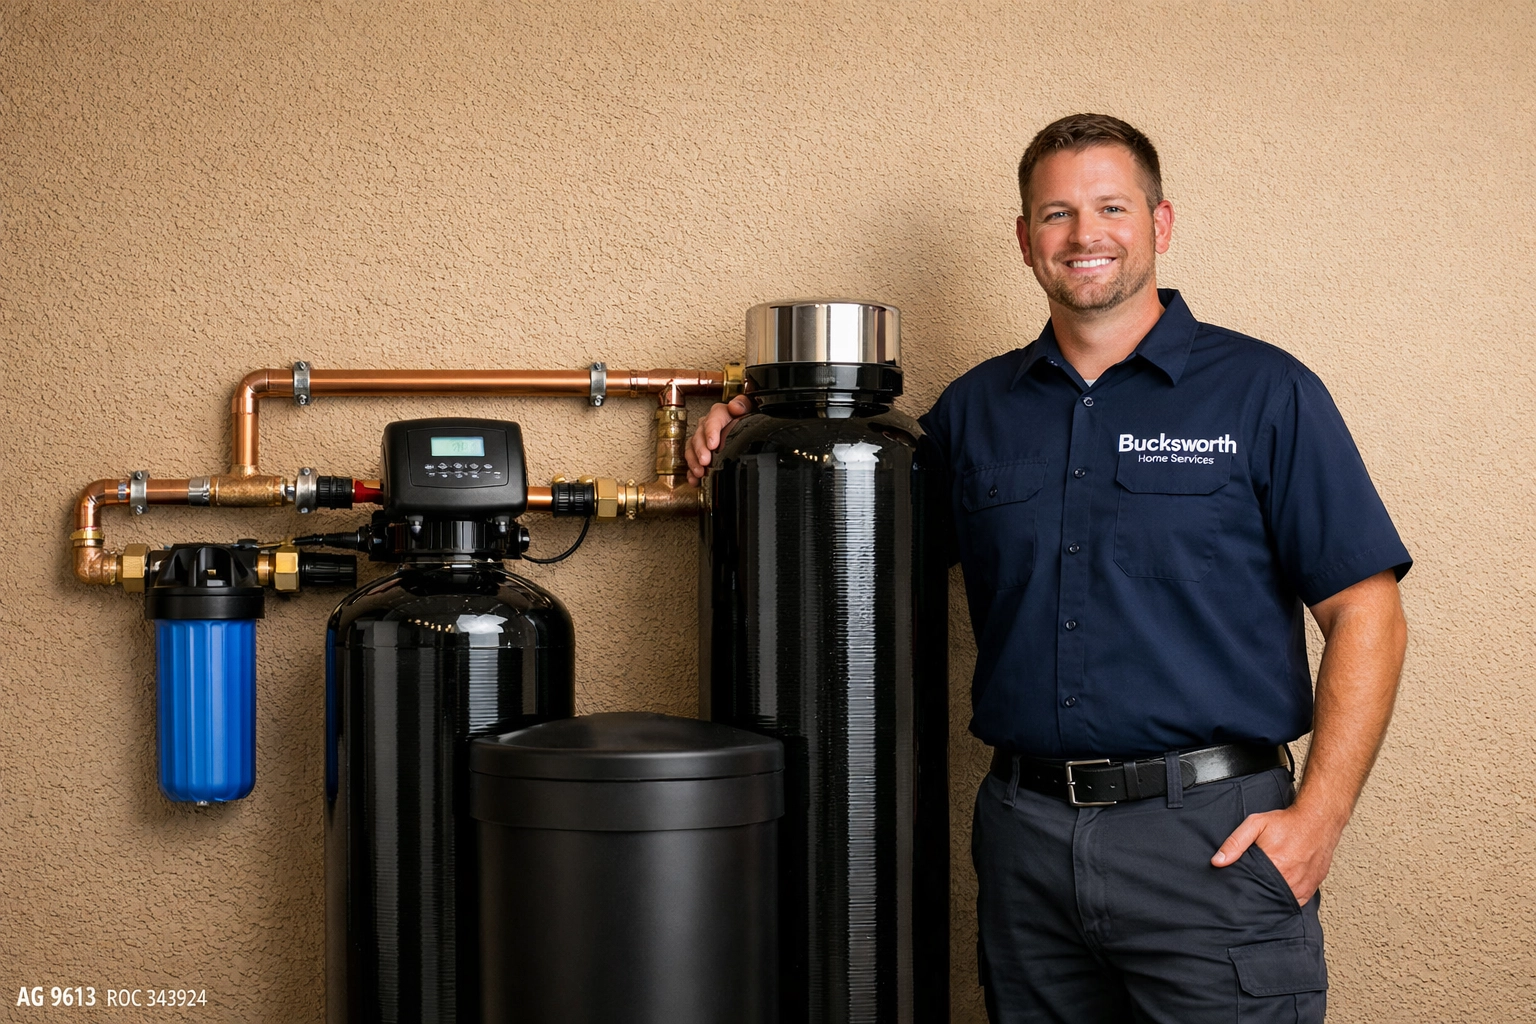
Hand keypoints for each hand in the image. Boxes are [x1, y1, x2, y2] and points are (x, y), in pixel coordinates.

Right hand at [685, 394, 753, 484]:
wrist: (744, 432)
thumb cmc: (744, 420)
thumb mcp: (747, 410)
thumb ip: (743, 404)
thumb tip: (735, 406)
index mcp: (719, 414)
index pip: (713, 419)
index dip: (711, 432)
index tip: (713, 444)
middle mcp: (707, 426)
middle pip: (699, 436)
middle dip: (700, 450)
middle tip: (705, 461)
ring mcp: (701, 439)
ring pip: (692, 448)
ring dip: (694, 461)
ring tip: (699, 472)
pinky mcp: (698, 452)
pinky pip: (691, 461)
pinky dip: (691, 471)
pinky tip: (694, 479)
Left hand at [1211, 804, 1344, 904]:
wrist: (1318, 820)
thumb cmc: (1287, 822)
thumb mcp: (1256, 824)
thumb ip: (1235, 843)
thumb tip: (1217, 861)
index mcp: (1275, 866)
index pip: (1252, 889)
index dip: (1243, 891)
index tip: (1237, 890)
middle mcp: (1290, 880)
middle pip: (1266, 897)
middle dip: (1256, 895)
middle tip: (1249, 889)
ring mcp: (1303, 886)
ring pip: (1281, 902)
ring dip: (1272, 898)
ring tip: (1263, 890)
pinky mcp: (1312, 887)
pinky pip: (1297, 901)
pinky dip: (1287, 898)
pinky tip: (1279, 891)